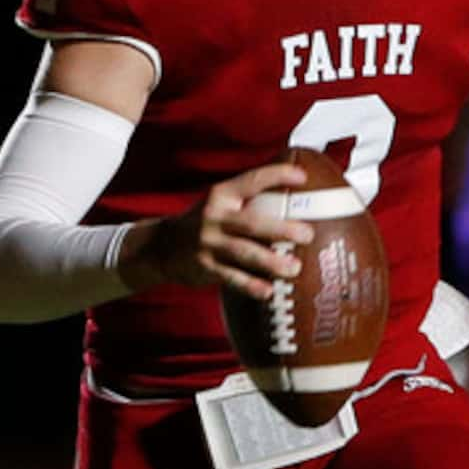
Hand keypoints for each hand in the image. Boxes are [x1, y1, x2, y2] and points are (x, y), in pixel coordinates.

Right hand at [122, 160, 312, 300]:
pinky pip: (231, 278)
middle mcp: (214, 217)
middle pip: (252, 222)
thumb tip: (295, 199)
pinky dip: (251, 286)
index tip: (303, 177)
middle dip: (281, 228)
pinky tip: (268, 292)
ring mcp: (208, 243)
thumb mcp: (220, 203)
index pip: (252, 180)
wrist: (160, 247)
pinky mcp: (205, 267)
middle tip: (308, 234)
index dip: (277, 175)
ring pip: (244, 252)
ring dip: (270, 261)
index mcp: (222, 195)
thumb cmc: (205, 224)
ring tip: (294, 269)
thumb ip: (249, 200)